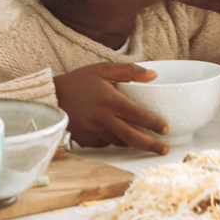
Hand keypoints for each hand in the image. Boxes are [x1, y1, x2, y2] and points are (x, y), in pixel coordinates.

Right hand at [52, 63, 169, 153]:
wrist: (52, 97)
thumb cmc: (80, 81)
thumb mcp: (104, 69)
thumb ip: (130, 71)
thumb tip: (154, 75)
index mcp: (110, 101)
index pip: (137, 115)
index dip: (154, 123)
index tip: (166, 128)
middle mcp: (103, 119)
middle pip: (132, 137)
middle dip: (151, 145)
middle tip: (164, 149)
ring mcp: (94, 132)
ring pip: (120, 142)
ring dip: (133, 143)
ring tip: (146, 143)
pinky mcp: (86, 140)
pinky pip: (105, 143)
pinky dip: (114, 140)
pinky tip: (117, 134)